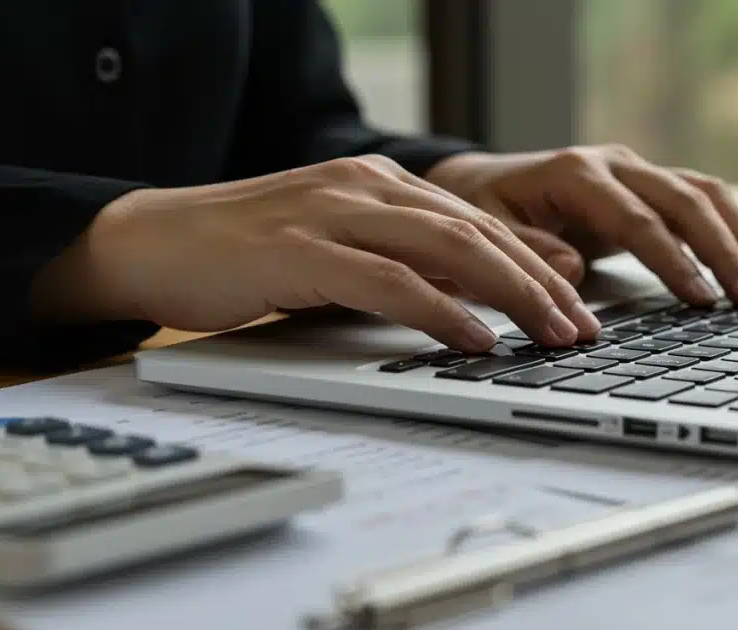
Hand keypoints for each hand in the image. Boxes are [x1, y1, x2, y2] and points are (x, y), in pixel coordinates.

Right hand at [29, 155, 600, 350]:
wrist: (153, 240)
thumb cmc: (249, 254)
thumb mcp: (342, 251)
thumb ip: (405, 263)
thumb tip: (478, 296)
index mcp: (380, 184)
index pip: (480, 222)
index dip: (537, 262)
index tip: (578, 300)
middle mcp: (366, 187)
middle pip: (479, 232)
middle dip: (542, 282)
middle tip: (584, 326)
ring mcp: (334, 213)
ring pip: (448, 248)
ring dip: (512, 294)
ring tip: (553, 333)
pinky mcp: (301, 250)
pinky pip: (389, 281)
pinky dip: (441, 310)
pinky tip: (478, 337)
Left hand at [425, 145, 737, 306]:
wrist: (481, 183)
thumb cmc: (483, 212)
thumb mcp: (487, 232)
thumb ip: (527, 252)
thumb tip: (573, 270)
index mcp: (576, 172)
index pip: (637, 219)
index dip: (672, 260)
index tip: (700, 298)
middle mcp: (615, 163)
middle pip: (686, 201)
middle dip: (724, 251)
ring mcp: (636, 171)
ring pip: (705, 195)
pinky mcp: (649, 187)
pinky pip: (702, 202)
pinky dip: (731, 232)